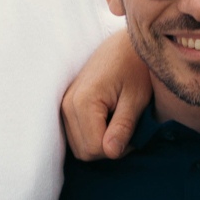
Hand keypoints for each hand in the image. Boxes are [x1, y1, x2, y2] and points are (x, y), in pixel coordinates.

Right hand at [62, 31, 153, 160]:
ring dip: (101, 144)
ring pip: (79, 147)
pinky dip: (93, 137)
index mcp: (84, 102)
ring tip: (119, 124)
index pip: (95, 148)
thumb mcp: (136, 98)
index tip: (135, 134)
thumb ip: (123, 126)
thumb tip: (112, 153)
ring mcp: (64, 106)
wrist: (125, 45)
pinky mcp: (67, 107)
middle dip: (108, 149)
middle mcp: (67, 105)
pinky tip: (108, 122)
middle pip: (84, 152)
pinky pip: (77, 136)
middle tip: (128, 131)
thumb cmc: (135, 68)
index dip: (119, 149)